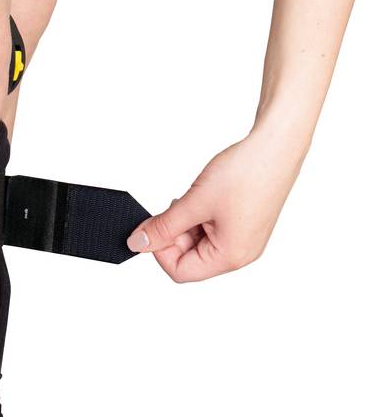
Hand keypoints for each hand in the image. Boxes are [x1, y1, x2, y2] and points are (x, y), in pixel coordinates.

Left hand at [127, 128, 306, 281]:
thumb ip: (163, 227)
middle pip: (190, 259)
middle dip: (173, 235)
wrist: (277, 144)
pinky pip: (212, 230)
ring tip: (192, 198)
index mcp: (231, 256)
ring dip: (186, 223)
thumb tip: (138, 243)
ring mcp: (245, 239)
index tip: (153, 227)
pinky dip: (199, 216)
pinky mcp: (245, 224)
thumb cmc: (246, 172)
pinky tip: (202, 196)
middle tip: (174, 207)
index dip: (160, 251)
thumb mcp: (194, 203)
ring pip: (199, 243)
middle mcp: (241, 253)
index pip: (181, 271)